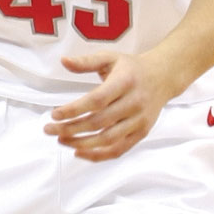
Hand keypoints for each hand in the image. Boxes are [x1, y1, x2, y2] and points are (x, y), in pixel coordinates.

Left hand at [44, 52, 169, 160]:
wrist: (163, 77)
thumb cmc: (132, 68)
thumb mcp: (110, 58)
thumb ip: (86, 61)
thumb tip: (63, 61)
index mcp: (125, 82)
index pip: (97, 100)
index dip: (74, 110)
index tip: (54, 115)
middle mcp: (134, 103)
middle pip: (99, 122)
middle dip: (71, 129)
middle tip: (50, 130)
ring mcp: (139, 121)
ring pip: (108, 140)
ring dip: (81, 143)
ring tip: (61, 140)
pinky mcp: (141, 133)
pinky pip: (119, 150)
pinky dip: (98, 155)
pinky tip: (79, 152)